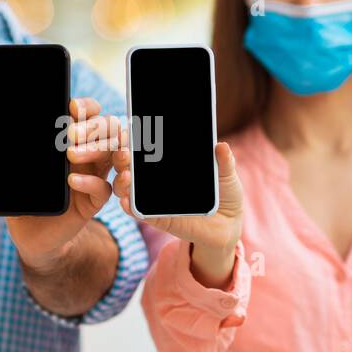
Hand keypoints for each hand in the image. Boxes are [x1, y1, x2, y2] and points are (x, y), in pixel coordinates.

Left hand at [0, 97, 117, 272]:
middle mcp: (87, 154)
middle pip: (106, 128)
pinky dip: (90, 182)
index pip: (87, 114)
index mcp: (70, 140)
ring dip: (95, 149)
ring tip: (72, 154)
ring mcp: (92, 177)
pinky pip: (102, 189)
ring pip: (111, 154)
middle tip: (70, 133)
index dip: (86, 106)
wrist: (31, 235)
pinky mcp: (92, 202)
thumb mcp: (7, 175)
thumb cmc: (25, 197)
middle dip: (92, 126)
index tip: (72, 105)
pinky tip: (73, 181)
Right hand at [112, 131, 243, 287]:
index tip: (129, 128)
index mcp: (170, 163)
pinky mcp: (159, 219)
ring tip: (125, 175)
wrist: (229, 223)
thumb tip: (221, 145)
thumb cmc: (224, 193)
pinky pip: (140, 213)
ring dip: (122, 181)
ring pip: (128, 188)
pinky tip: (127, 201)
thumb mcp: (226, 174)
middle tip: (125, 151)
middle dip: (122, 157)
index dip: (133, 138)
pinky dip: (130, 208)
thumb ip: (224, 161)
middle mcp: (157, 180)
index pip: (147, 148)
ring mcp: (156, 199)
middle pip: (130, 166)